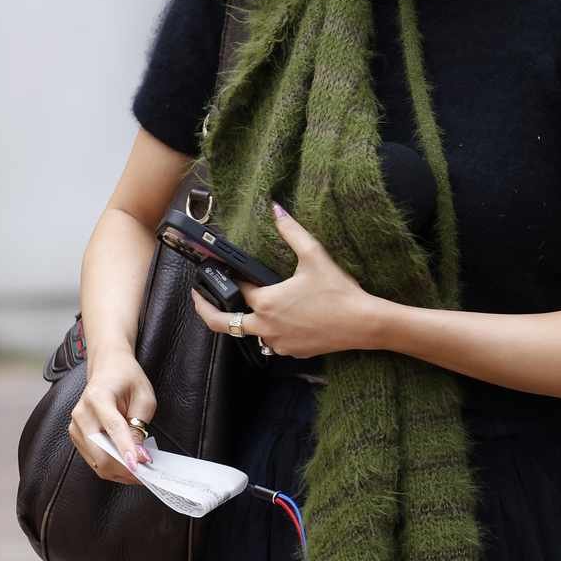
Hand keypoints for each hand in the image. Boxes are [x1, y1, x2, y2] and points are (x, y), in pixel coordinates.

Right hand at [69, 349, 155, 483]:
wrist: (108, 368)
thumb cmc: (127, 379)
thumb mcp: (144, 397)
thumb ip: (139, 425)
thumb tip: (138, 455)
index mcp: (98, 397)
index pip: (113, 429)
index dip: (126, 449)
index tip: (138, 465)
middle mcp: (81, 413)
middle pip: (100, 453)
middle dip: (124, 468)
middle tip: (146, 474)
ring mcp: (75, 426)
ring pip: (97, 462)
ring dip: (120, 471)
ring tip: (139, 470)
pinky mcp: (77, 436)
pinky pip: (95, 460)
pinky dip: (112, 467)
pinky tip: (126, 464)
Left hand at [190, 202, 376, 357]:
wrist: (364, 323)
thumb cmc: (339, 292)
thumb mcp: (314, 256)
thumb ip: (291, 231)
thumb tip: (276, 208)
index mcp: (266, 302)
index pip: (237, 288)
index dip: (231, 276)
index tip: (219, 268)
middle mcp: (266, 326)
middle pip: (223, 324)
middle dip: (205, 311)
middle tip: (197, 298)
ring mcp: (279, 343)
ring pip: (252, 333)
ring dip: (248, 320)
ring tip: (249, 306)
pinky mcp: (293, 352)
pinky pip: (273, 343)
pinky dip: (272, 331)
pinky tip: (284, 319)